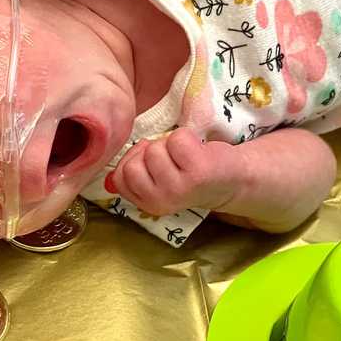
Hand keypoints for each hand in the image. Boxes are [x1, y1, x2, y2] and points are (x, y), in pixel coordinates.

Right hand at [105, 128, 239, 216]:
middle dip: (150, 152)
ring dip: (169, 145)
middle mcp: (160, 200)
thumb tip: (109, 177)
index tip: (152, 162)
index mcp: (148, 203)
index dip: (134, 160)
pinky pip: (176, 139)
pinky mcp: (196, 172)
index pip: (119, 176)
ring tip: (185, 156)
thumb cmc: (189, 174)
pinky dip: (186, 137)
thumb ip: (133, 177)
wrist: (231, 181)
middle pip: (132, 162)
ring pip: (154, 149)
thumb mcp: (158, 181)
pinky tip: (197, 152)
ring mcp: (178, 187)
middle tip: (171, 160)